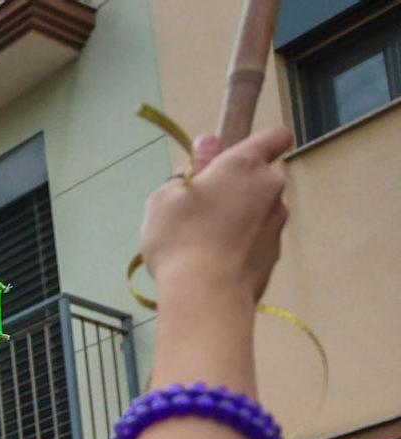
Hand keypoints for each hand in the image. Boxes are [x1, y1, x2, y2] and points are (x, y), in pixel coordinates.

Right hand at [140, 126, 291, 304]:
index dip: (260, 142)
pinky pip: (255, 242)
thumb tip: (209, 145)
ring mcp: (277, 224)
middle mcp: (270, 188)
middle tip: (200, 210)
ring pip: (258, 212)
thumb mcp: (165, 197)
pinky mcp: (274, 256)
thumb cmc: (180, 238)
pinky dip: (239, 247)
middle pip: (259, 178)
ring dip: (237, 219)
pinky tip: (213, 264)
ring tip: (203, 244)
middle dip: (236, 189)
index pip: (274, 136)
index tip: (233, 159)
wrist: (206, 296)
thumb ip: (191, 168)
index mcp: (245, 165)